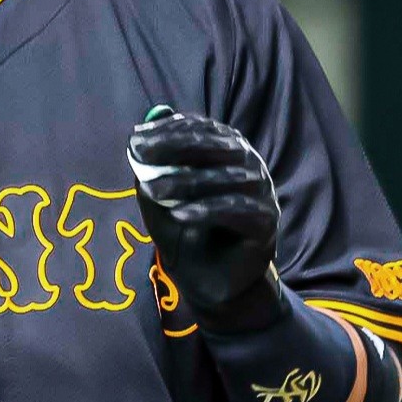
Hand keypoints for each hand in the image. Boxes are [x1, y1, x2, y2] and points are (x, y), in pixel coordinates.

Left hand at [127, 110, 282, 329]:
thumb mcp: (159, 197)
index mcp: (224, 149)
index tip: (135, 140)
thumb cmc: (184, 232)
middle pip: (215, 145)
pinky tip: (180, 215)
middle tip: (141, 155)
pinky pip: (236, 210)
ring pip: (225, 177)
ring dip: (186, 181)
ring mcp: (261, 191)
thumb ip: (152, 163)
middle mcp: (248, 164)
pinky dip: (206, 210)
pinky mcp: (266, 221)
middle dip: (175, 147)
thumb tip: (147, 120)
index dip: (167, 131)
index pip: (199, 129)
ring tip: (154, 191)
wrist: (210, 281)